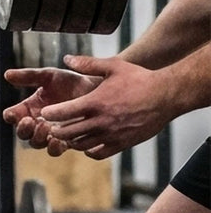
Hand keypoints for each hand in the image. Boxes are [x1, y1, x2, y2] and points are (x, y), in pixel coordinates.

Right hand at [2, 66, 97, 154]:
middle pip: (22, 133)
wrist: (98, 91)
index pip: (12, 115)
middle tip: (29, 121)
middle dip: (24, 129)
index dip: (11, 116)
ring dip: (37, 138)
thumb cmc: (72, 82)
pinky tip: (59, 139)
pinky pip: (55, 150)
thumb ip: (29, 76)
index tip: (15, 114)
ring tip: (45, 128)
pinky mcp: (66, 141)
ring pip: (36, 143)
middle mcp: (37, 122)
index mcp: (29, 107)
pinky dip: (54, 147)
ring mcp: (51, 133)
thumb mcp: (49, 76)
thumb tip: (7, 74)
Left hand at [7, 55, 174, 159]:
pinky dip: (88, 151)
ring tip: (66, 136)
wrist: (167, 95)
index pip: (63, 113)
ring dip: (70, 141)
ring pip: (81, 145)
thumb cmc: (140, 79)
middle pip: (67, 132)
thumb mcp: (113, 66)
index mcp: (95, 102)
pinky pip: (98, 153)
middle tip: (51, 127)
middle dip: (55, 130)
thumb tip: (66, 59)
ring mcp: (112, 134)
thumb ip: (87, 63)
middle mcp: (101, 121)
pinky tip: (86, 145)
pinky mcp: (123, 143)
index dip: (50, 114)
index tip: (45, 113)